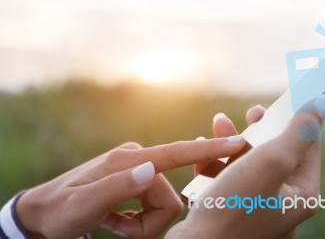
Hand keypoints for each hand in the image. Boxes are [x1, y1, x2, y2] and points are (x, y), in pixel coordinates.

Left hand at [16, 137, 246, 238]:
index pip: (176, 153)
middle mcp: (138, 159)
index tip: (238, 142)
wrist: (43, 211)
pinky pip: (152, 205)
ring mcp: (137, 169)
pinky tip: (114, 219)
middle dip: (148, 222)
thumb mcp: (83, 206)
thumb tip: (152, 170)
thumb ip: (118, 187)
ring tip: (113, 223)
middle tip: (117, 227)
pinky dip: (137, 220)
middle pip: (169, 197)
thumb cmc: (60, 210)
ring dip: (141, 223)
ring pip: (163, 205)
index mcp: (130, 160)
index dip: (208, 150)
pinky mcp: (135, 179)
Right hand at [167, 95, 324, 238]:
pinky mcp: (232, 206)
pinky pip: (228, 176)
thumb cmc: (235, 206)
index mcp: (300, 192)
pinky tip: (203, 148)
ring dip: (232, 140)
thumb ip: (298, 132)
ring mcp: (256, 204)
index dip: (297, 118)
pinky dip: (216, 160)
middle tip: (253, 111)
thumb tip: (323, 103)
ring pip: (248, 161)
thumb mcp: (272, 162)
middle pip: (276, 151)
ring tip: (218, 123)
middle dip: (260, 128)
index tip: (286, 98)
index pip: (308, 145)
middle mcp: (282, 200)